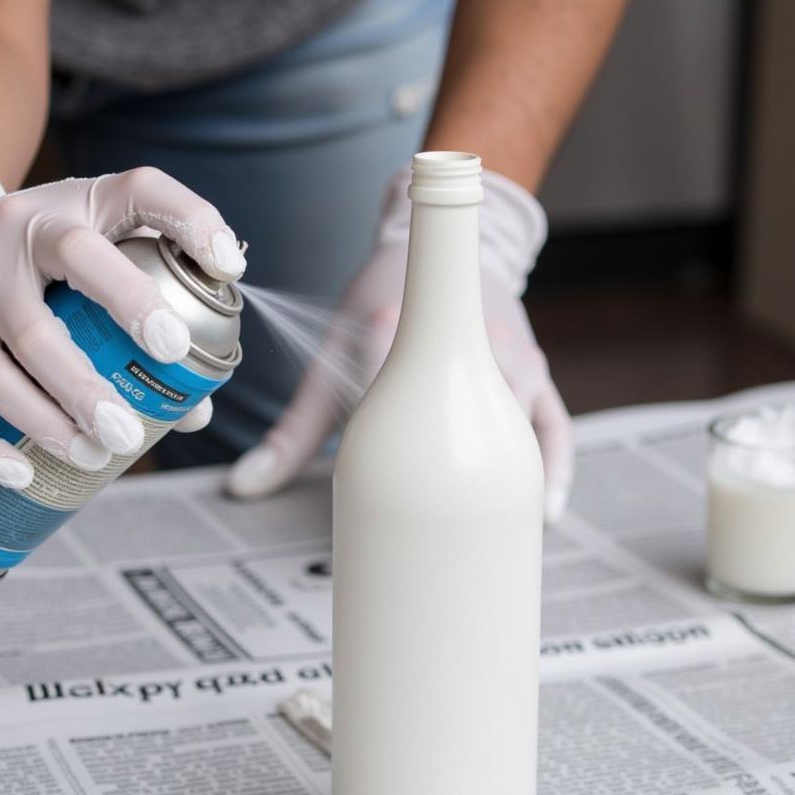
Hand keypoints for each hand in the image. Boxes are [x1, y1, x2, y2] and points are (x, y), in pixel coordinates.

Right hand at [0, 153, 246, 487]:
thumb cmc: (46, 260)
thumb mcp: (102, 249)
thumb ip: (158, 311)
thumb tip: (194, 410)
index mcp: (71, 209)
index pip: (136, 194)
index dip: (188, 222)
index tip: (228, 267)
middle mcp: (9, 240)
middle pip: (49, 311)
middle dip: (93, 376)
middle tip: (132, 426)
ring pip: (0, 369)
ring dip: (51, 422)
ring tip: (99, 454)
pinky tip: (22, 472)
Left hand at [227, 167, 573, 521]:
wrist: (434, 246)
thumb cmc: (377, 305)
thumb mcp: (328, 358)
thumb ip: (290, 430)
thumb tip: (240, 489)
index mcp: (401, 332)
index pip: (390, 397)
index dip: (380, 450)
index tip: (369, 511)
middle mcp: (464, 344)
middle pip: (461, 423)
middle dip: (451, 487)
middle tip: (431, 548)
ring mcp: (509, 359)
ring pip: (517, 429)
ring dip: (510, 486)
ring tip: (494, 544)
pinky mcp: (535, 372)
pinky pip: (554, 426)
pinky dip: (554, 469)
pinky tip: (545, 512)